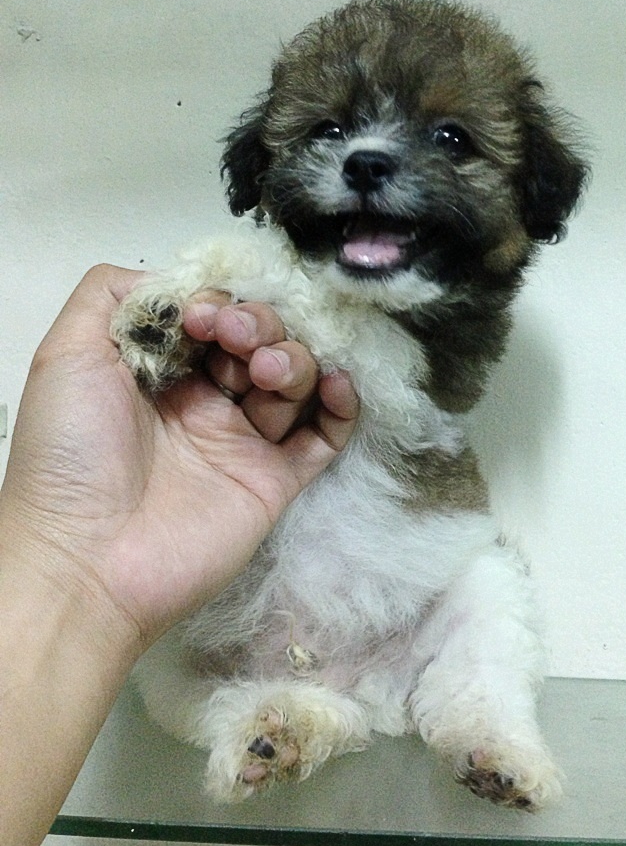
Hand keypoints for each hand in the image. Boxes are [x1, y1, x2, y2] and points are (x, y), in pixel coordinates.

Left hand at [0, 264, 357, 651]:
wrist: (86, 559)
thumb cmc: (69, 454)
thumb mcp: (66, 354)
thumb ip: (111, 296)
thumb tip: (180, 286)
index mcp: (160, 371)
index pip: (213, 317)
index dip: (218, 305)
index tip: (202, 317)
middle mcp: (205, 401)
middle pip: (260, 342)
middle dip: (258, 326)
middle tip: (235, 340)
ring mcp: (243, 441)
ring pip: (295, 379)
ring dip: (293, 359)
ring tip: (266, 373)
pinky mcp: (275, 480)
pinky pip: (324, 436)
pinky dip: (340, 405)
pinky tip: (335, 382)